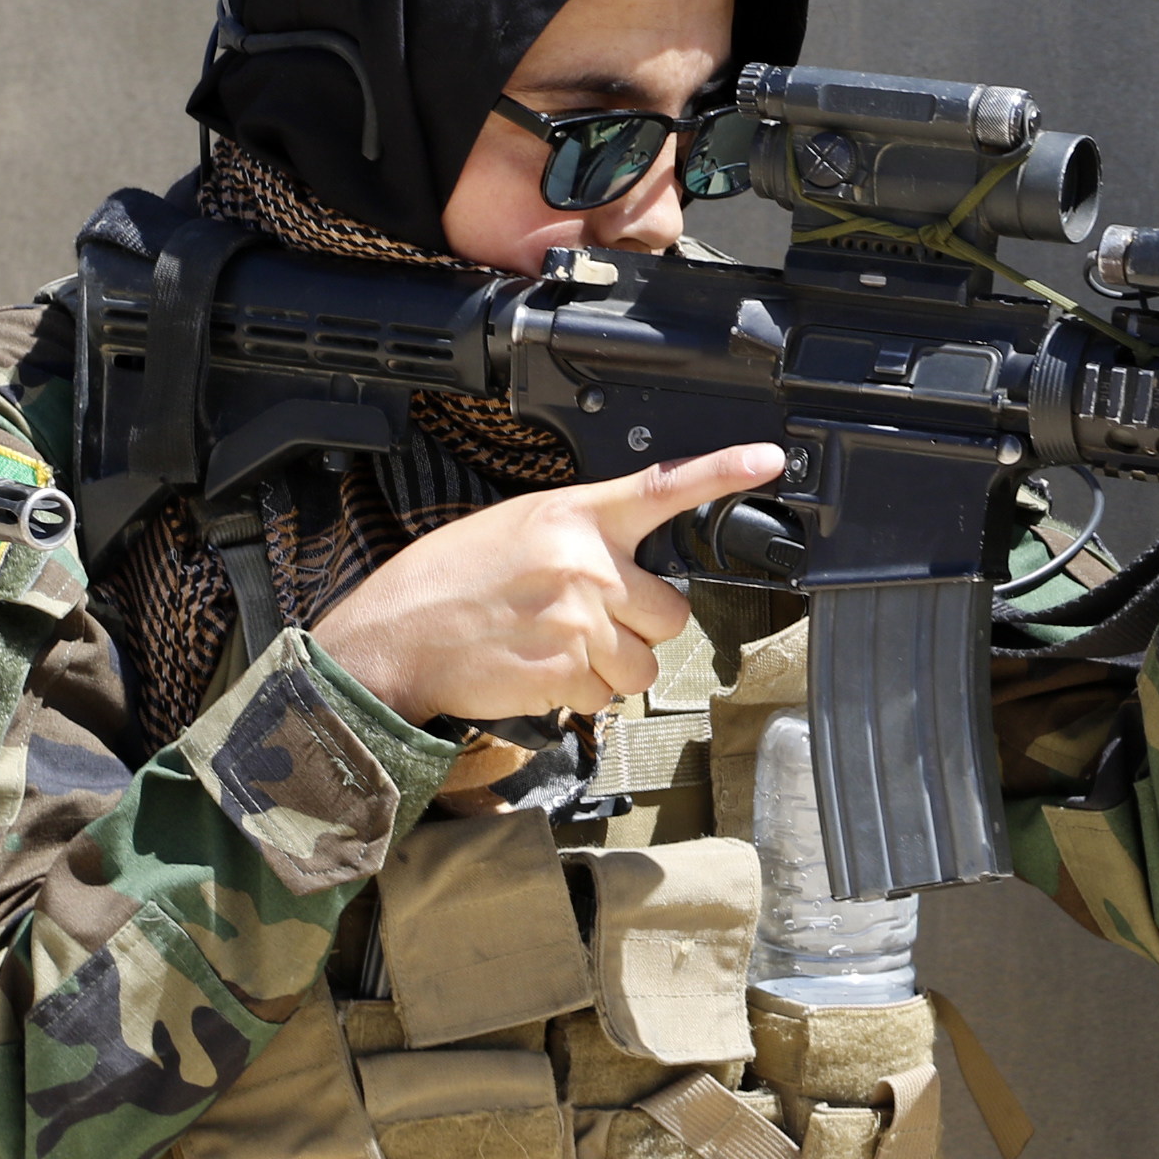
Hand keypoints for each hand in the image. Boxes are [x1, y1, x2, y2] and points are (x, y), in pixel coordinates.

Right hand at [315, 442, 786, 725]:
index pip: (661, 486)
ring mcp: (578, 620)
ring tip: (554, 650)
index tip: (766, 460)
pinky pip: (606, 697)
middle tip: (585, 623)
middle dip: (637, 628)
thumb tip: (627, 562)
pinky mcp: (565, 671)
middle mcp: (584, 564)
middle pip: (670, 613)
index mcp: (572, 516)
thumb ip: (578, 537)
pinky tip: (537, 672)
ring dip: (610, 669)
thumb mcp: (513, 529)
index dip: (722, 472)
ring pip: (643, 665)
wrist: (392, 637)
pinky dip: (578, 696)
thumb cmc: (445, 583)